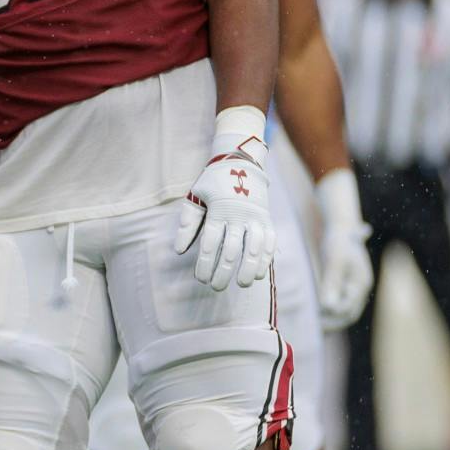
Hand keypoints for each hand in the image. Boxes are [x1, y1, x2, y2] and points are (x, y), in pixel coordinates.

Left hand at [173, 126, 273, 290]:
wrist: (241, 162)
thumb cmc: (212, 183)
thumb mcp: (195, 197)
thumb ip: (187, 224)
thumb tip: (179, 251)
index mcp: (218, 211)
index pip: (210, 244)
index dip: (205, 264)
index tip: (200, 279)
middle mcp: (238, 215)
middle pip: (231, 250)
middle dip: (223, 272)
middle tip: (215, 287)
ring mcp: (256, 218)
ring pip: (254, 249)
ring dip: (247, 269)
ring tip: (240, 285)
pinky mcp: (268, 219)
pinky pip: (269, 243)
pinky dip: (265, 259)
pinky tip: (258, 273)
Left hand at [314, 167, 373, 329]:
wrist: (343, 230)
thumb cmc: (339, 242)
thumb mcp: (335, 260)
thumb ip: (331, 282)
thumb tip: (326, 306)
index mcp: (361, 284)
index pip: (349, 308)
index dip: (333, 317)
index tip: (317, 320)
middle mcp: (359, 289)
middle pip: (348, 315)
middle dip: (332, 324)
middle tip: (313, 330)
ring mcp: (352, 289)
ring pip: (343, 313)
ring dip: (330, 322)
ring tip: (312, 328)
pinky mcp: (343, 288)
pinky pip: (337, 306)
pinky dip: (327, 314)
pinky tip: (312, 317)